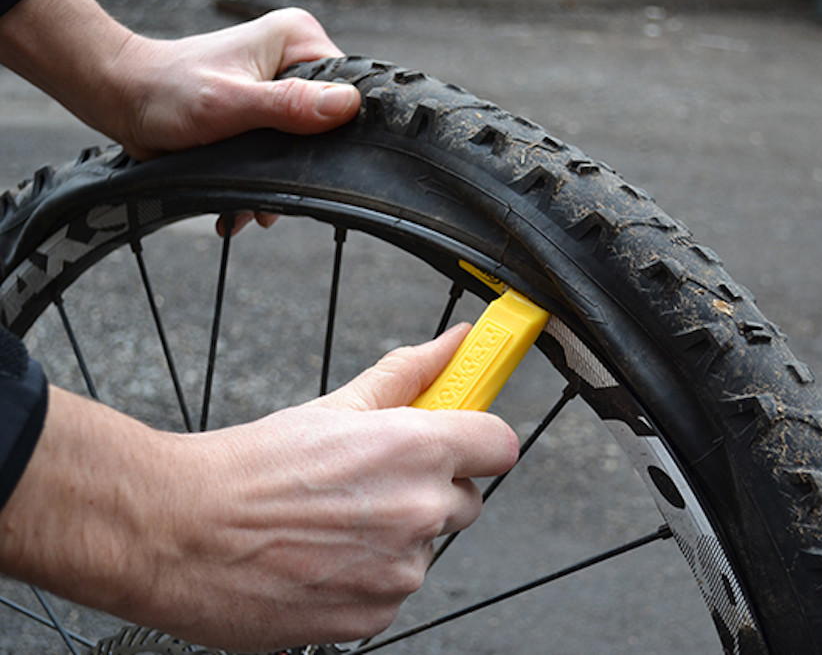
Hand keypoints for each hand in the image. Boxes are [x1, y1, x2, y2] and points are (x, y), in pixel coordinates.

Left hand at [0, 0, 360, 233]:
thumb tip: (345, 106)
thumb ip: (288, 106)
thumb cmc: (166, 93)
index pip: (348, 87)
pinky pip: (284, 150)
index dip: (338, 130)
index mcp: (296, 39)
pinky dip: (267, 179)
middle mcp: (293, 59)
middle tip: (273, 194)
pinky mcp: (266, 111)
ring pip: (305, 145)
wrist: (125, 103)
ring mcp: (280, 86)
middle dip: (301, 166)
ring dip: (281, 181)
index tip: (312, 161)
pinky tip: (247, 200)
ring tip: (253, 204)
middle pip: (328, 124)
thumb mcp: (231, 104)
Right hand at [0, 325, 517, 650]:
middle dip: (431, 491)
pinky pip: (391, 593)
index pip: (499, 445)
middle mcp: (419, 510)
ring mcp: (398, 572)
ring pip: (425, 551)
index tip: (462, 444)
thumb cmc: (251, 467)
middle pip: (466, 501)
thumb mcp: (336, 407)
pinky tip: (321, 559)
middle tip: (372, 484)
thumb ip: (408, 375)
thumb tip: (454, 345)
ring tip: (332, 524)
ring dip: (394, 540)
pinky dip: (366, 580)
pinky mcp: (373, 616)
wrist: (180, 531)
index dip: (479, 443)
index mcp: (416, 448)